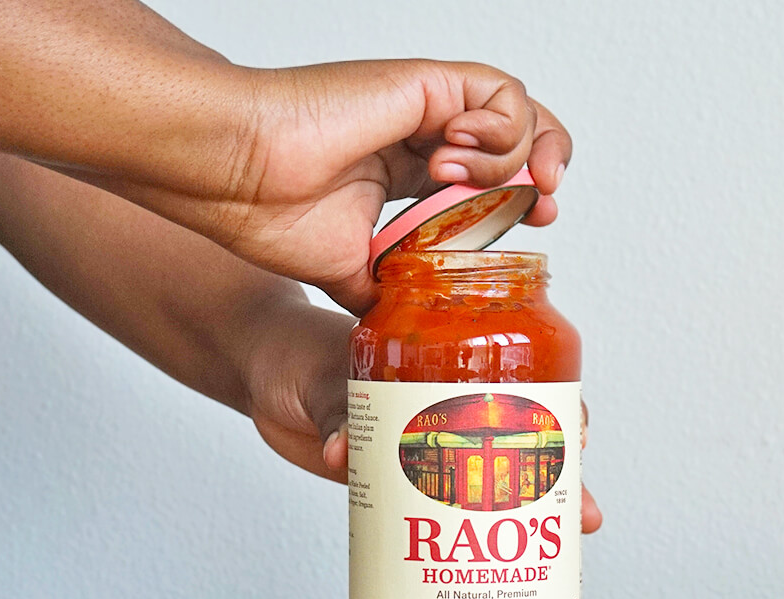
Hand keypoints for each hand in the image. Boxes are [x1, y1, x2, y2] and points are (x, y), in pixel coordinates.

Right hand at [142, 59, 571, 315]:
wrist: (238, 177)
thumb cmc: (268, 211)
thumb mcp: (351, 273)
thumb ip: (389, 291)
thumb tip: (406, 329)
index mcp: (405, 171)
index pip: (487, 178)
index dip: (520, 199)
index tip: (534, 228)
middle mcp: (421, 135)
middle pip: (517, 139)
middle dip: (543, 174)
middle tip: (544, 210)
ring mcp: (426, 107)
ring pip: (517, 114)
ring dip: (513, 160)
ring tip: (469, 187)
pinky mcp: (426, 84)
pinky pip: (500, 95)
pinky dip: (499, 131)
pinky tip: (454, 159)